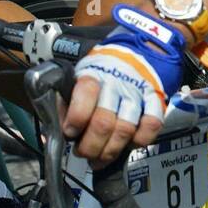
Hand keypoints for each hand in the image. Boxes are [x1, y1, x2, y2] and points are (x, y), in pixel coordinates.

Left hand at [63, 5, 187, 164]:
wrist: (141, 48)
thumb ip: (64, 101)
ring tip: (100, 159)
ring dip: (110, 151)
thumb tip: (51, 134)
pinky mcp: (156, 100)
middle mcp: (116, 83)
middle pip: (103, 122)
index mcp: (93, 73)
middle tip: (83, 154)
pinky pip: (151, 126)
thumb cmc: (102, 70)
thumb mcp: (78, 76)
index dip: (75, 120)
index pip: (84, 96)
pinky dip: (139, 140)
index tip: (70, 133)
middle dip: (90, 146)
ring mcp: (138, 92)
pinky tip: (128, 145)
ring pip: (125, 130)